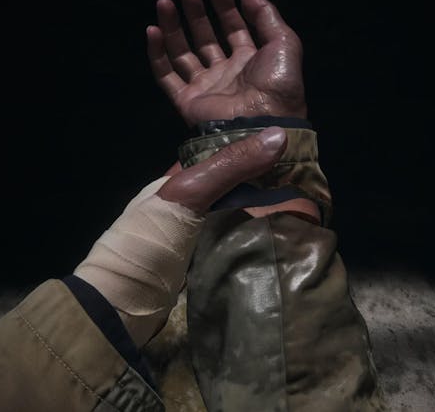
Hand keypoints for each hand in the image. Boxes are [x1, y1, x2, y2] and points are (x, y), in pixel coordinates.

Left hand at [75, 127, 286, 345]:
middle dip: (269, 177)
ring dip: (267, 206)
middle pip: (237, 179)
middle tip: (310, 176)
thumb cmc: (150, 238)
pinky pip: (238, 237)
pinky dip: (258, 233)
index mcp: (182, 174)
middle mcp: (192, 197)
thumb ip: (230, 166)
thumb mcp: (190, 192)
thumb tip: (279, 135)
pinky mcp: (206, 256)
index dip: (257, 143)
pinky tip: (282, 233)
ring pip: (241, 208)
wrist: (124, 300)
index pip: (226, 148)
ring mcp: (200, 228)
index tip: (295, 143)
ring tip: (306, 201)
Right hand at [147, 0, 305, 125]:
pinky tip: (153, 30)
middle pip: (205, 38)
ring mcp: (206, 87)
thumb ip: (266, 15)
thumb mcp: (284, 43)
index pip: (234, 28)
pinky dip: (157, 53)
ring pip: (182, 53)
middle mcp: (227, 73)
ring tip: (165, 3)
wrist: (263, 124)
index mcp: (251, 61)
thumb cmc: (278, 86)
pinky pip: (166, 75)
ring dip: (172, 27)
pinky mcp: (187, 101)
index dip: (225, 7)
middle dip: (196, 13)